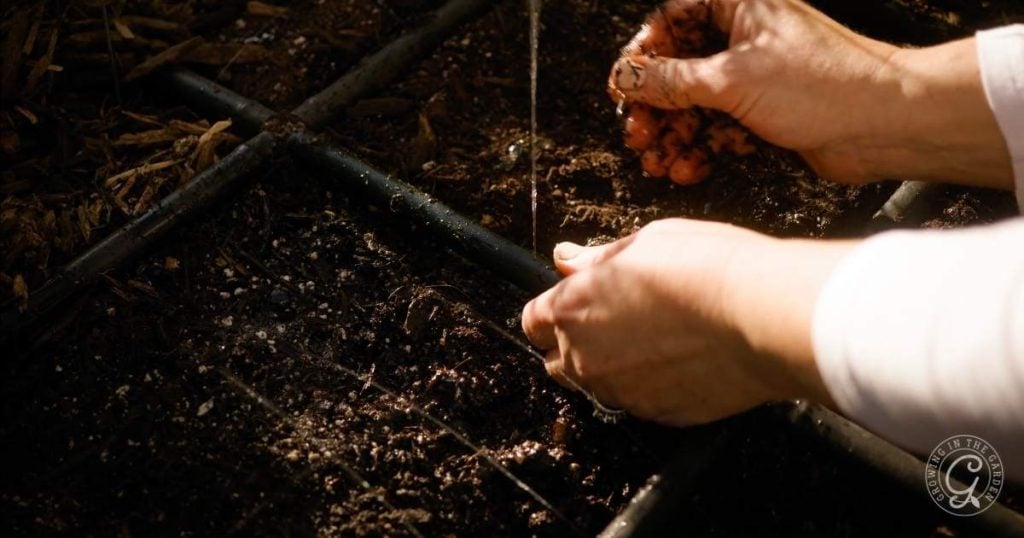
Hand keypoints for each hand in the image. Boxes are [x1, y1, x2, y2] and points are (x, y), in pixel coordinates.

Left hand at [521, 219, 849, 425]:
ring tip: (655, 340)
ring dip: (612, 367)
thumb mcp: (645, 242)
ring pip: (597, 385)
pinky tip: (681, 361)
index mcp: (572, 308)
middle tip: (615, 322)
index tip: (573, 302)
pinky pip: (640, 402)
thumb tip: (567, 258)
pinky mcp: (656, 415)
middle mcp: (585, 356)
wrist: (762, 316)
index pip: (532, 320)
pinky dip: (652, 386)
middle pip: (557, 360)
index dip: (553, 310)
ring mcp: (619, 392)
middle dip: (573, 343)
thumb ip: (597, 259)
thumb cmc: (706, 268)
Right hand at [610, 0, 1012, 187]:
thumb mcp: (733, 79)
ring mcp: (757, 75)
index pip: (673, 19)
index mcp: (740, 6)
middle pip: (680, 67)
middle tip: (637, 134)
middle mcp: (747, 36)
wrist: (885, 126)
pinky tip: (688, 168)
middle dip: (656, 106)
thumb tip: (628, 77)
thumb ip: (672, 80)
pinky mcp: (766, 111)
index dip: (644, 53)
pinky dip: (702, 148)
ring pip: (698, 103)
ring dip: (675, 135)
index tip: (624, 86)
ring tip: (658, 162)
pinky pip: (720, 127)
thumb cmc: (827, 86)